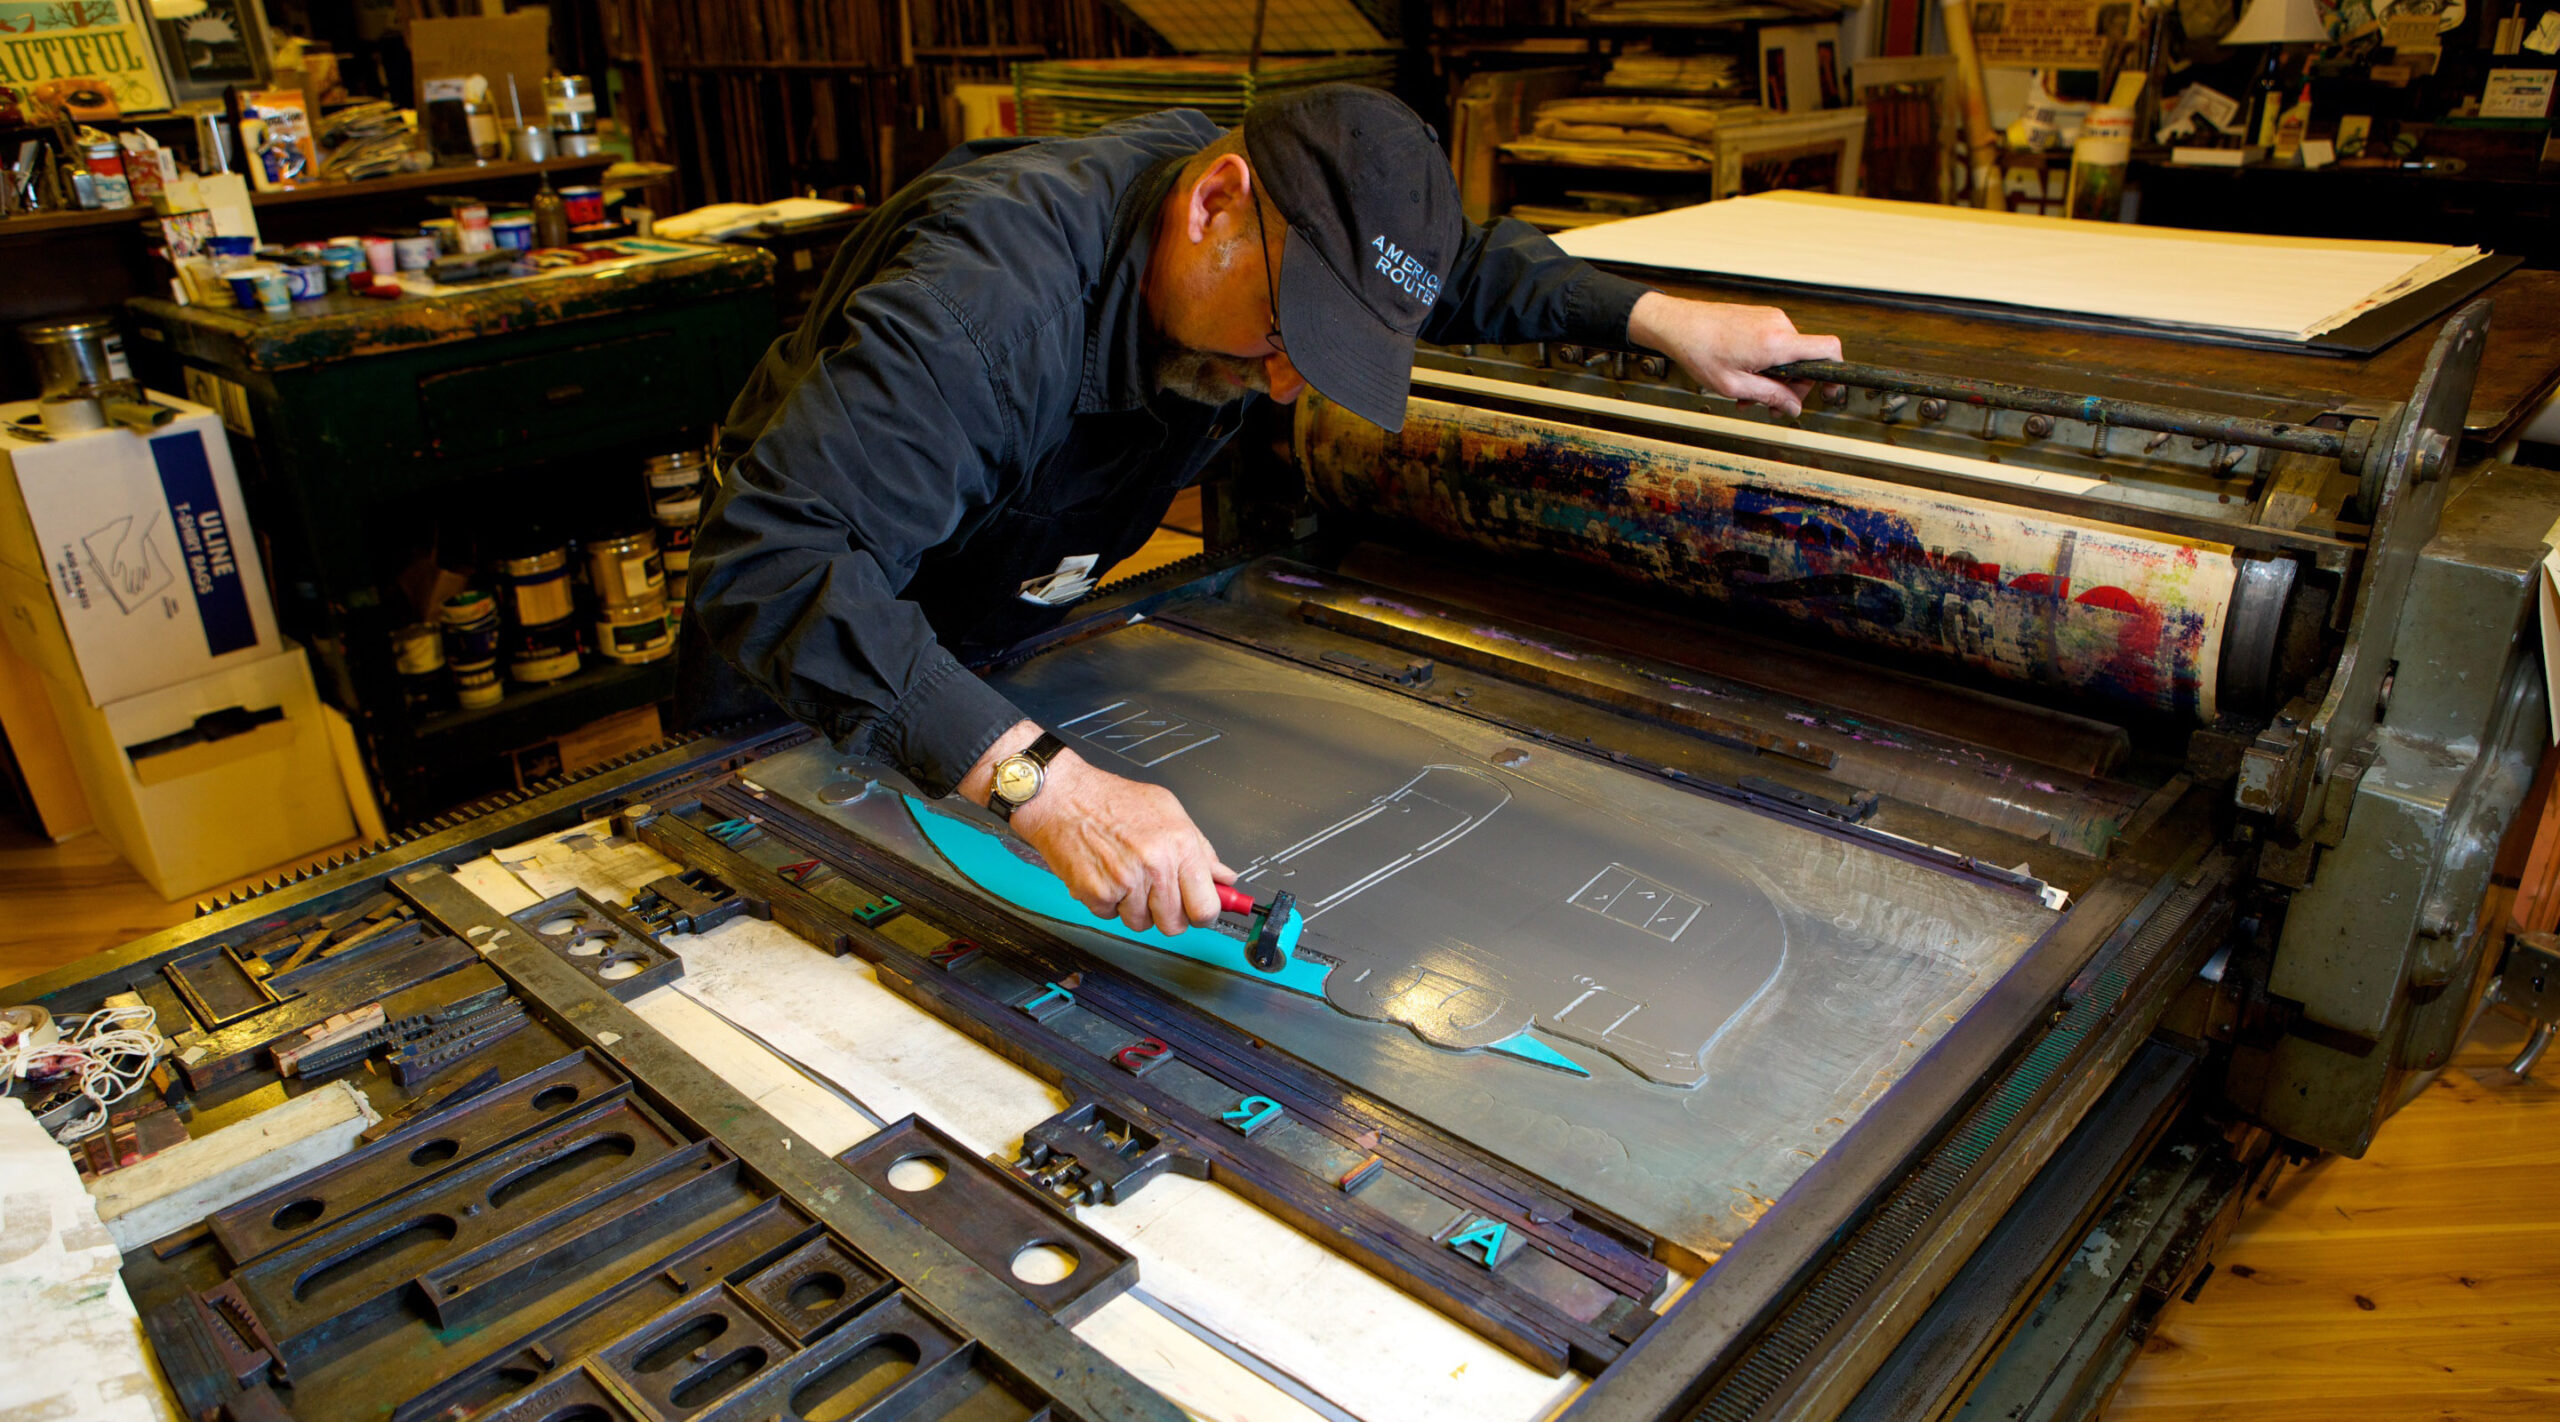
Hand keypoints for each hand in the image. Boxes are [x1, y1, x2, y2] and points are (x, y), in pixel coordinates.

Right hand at [961, 721, 1231, 934]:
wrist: (1063, 797)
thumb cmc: (1113, 800)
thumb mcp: (1169, 811)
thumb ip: (1201, 849)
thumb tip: (1225, 878)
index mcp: (1180, 846)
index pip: (1206, 908)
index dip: (1202, 914)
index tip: (1197, 911)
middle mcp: (1156, 865)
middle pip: (1174, 924)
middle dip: (1166, 914)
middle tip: (1155, 893)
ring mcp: (1126, 882)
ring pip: (1141, 924)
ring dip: (1134, 908)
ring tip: (1125, 876)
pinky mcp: (1097, 893)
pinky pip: (1110, 916)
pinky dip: (1106, 902)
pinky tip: (1104, 876)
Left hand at [1627, 292, 1842, 416]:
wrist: (1678, 324)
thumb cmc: (1700, 351)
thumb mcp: (1735, 385)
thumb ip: (1770, 397)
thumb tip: (1794, 408)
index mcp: (1777, 342)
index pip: (1828, 349)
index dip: (1836, 373)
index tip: (1830, 391)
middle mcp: (1779, 325)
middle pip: (1805, 362)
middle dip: (1788, 388)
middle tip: (1765, 406)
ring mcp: (1771, 318)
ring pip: (1787, 357)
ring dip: (1771, 379)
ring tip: (1744, 394)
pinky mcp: (1761, 317)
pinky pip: (1775, 345)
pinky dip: (1764, 364)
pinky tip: (1742, 376)